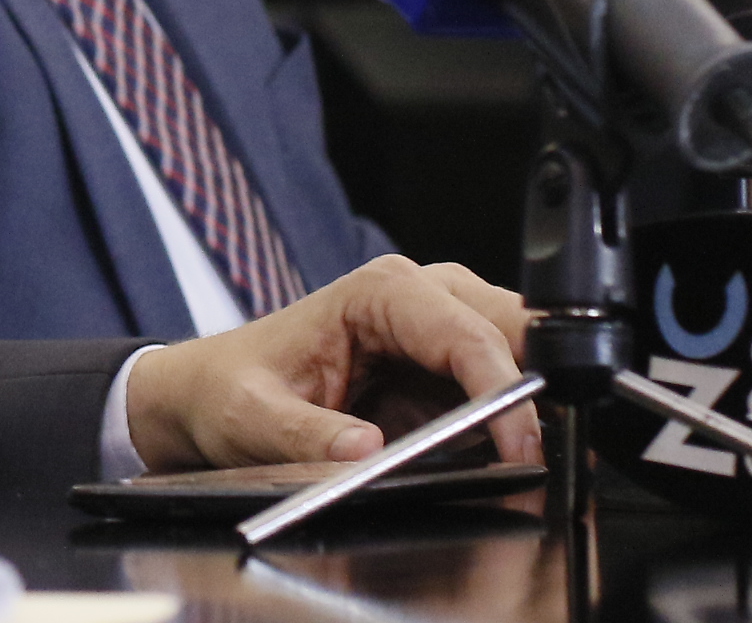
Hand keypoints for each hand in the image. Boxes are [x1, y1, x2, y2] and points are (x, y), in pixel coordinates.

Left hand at [123, 255, 542, 472]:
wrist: (214, 394)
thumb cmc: (229, 389)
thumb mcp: (252, 416)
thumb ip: (305, 434)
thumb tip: (364, 449)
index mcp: (378, 292)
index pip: (467, 333)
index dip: (503, 391)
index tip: (517, 447)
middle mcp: (421, 297)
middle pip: (515, 330)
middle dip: (538, 388)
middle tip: (535, 455)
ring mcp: (443, 330)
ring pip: (524, 355)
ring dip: (532, 405)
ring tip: (521, 458)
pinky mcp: (450, 370)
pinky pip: (506, 388)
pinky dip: (516, 420)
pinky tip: (504, 453)